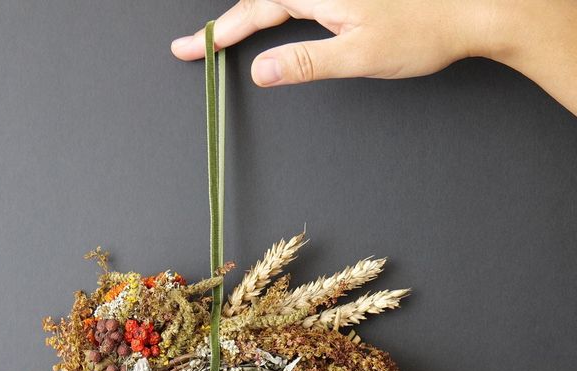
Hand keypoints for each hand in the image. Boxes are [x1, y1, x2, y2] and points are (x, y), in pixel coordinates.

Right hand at [171, 0, 497, 85]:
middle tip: (200, 46)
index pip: (255, 8)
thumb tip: (260, 70)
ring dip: (251, 13)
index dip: (219, 31)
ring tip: (228, 35)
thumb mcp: (357, 55)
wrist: (472, 9)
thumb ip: (305, 61)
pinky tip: (271, 19)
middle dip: (229, 22)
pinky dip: (276, 9)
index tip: (188, 49)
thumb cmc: (422, 32)